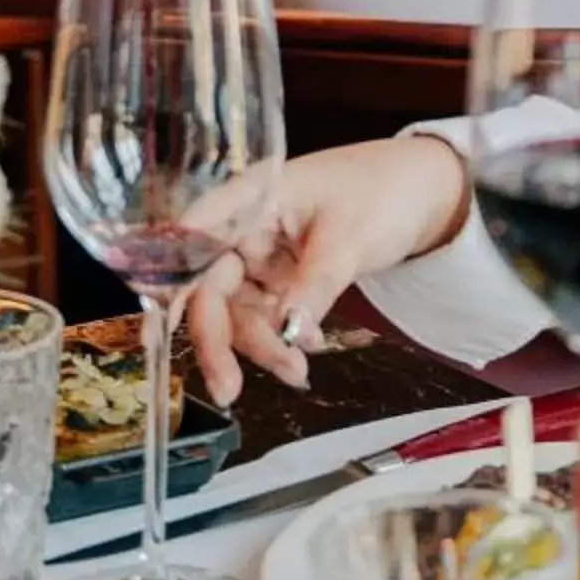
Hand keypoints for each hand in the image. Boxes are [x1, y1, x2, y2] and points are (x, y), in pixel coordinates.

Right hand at [185, 136, 470, 405]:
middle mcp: (248, 225)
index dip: (168, 277)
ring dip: (259, 347)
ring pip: (238, 311)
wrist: (426, 192)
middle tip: (230, 389)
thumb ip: (314, 286)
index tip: (154, 327)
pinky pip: (265, 317)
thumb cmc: (386, 191)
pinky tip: (307, 352)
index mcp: (255, 195)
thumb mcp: (351, 239)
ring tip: (298, 371)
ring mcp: (262, 255)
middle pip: (212, 286)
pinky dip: (281, 341)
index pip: (196, 235)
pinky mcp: (280, 278)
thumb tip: (284, 333)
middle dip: (219, 339)